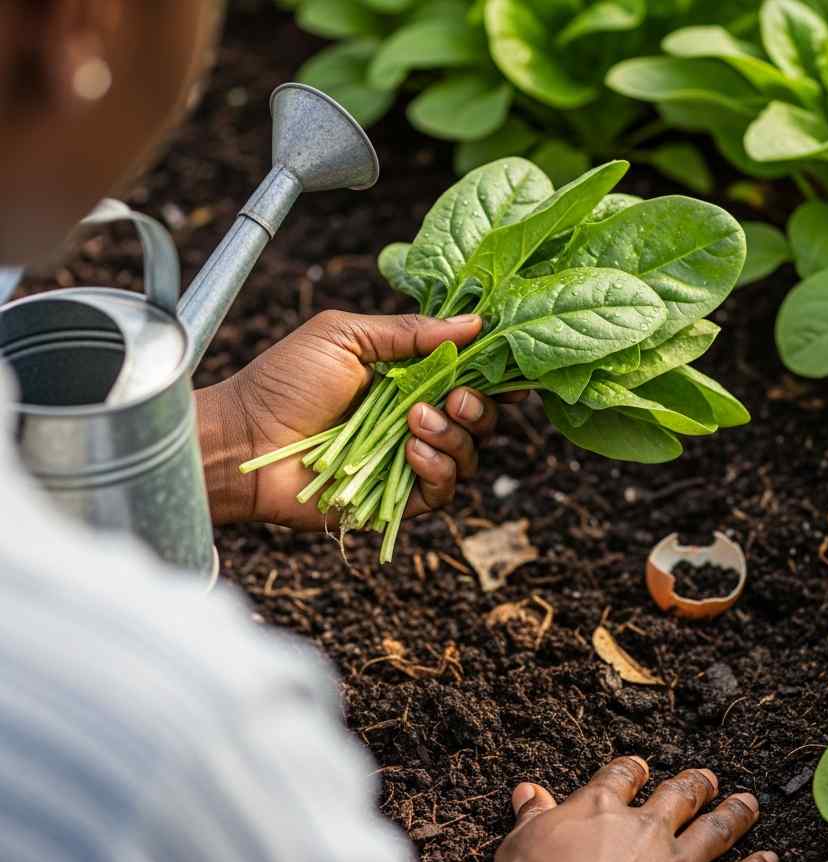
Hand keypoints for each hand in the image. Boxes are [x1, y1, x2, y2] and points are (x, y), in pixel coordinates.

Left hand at [197, 310, 509, 527]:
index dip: (492, 373)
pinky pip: (444, 489)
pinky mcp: (399, 497)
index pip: (467, 375)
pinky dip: (437, 469)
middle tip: (452, 398)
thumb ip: (408, 331)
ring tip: (413, 422)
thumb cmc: (284, 382)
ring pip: (468, 453)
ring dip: (452, 436)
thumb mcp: (344, 337)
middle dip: (477, 406)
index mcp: (406, 376)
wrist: (246, 441)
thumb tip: (474, 321)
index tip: (505, 365)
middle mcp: (414, 417)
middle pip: (479, 417)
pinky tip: (411, 453)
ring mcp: (408, 458)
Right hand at [492, 756, 777, 861]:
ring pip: (714, 829)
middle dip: (695, 784)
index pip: (621, 778)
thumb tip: (527, 790)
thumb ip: (530, 817)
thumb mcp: (518, 847)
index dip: (632, 770)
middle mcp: (644, 827)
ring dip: (735, 813)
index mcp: (600, 809)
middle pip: (678, 796)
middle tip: (708, 777)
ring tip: (749, 802)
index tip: (640, 766)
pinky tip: (771, 861)